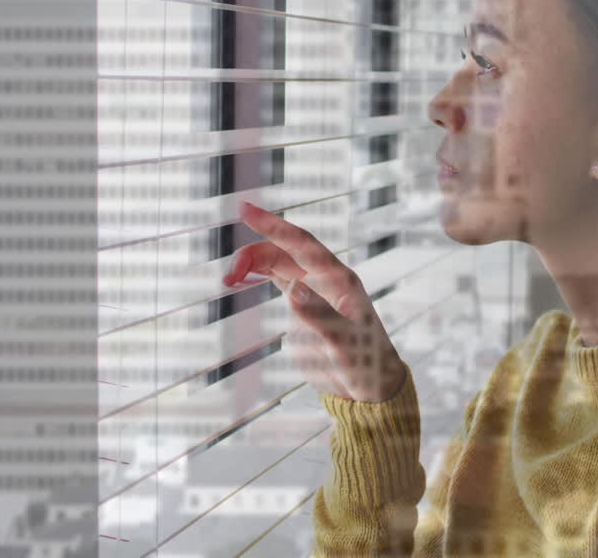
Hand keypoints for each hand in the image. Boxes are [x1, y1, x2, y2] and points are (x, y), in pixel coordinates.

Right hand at [222, 202, 405, 402]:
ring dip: (252, 264)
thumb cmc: (365, 365)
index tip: (244, 210)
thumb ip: (320, 318)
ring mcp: (314, 291)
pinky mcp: (304, 306)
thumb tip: (294, 290)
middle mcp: (326, 280)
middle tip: (229, 276)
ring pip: (278, 263)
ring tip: (228, 280)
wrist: (369, 388)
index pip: (302, 244)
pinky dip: (257, 275)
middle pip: (284, 252)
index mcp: (339, 281)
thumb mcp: (343, 345)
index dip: (274, 226)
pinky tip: (239, 280)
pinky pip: (277, 279)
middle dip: (254, 254)